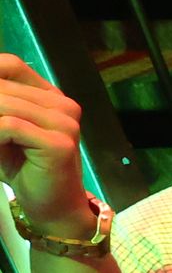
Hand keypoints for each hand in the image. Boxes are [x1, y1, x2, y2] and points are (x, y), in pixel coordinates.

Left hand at [0, 53, 92, 235]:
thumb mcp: (2, 131)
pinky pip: (10, 126)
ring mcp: (65, 123)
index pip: (11, 65)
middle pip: (4, 86)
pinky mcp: (59, 143)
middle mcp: (63, 105)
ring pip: (5, 105)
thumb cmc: (23, 169)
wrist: (53, 208)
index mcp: (51, 97)